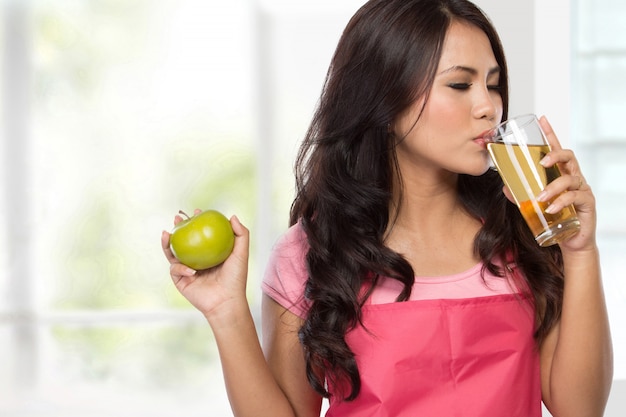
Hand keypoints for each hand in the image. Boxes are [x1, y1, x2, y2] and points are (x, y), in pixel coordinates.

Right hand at [161, 210, 249, 320]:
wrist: (226, 301)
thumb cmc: (236, 278)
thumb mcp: (241, 254)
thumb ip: (241, 234)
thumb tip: (232, 216)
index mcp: (209, 253)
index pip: (200, 234)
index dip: (197, 221)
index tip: (197, 212)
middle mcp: (197, 260)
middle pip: (184, 241)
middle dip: (177, 228)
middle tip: (177, 218)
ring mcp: (187, 270)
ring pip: (173, 254)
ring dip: (167, 243)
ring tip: (168, 234)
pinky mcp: (181, 281)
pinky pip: (175, 270)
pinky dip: (180, 268)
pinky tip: (189, 268)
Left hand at [500, 116, 596, 251]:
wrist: (570, 240)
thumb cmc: (554, 218)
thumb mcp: (534, 204)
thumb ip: (521, 195)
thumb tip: (505, 187)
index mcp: (560, 174)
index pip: (556, 149)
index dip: (550, 134)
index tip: (542, 119)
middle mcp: (573, 177)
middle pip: (569, 157)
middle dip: (555, 154)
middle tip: (543, 161)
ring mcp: (582, 189)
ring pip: (570, 179)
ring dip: (553, 187)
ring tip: (540, 197)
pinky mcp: (587, 204)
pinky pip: (576, 198)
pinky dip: (561, 202)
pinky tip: (550, 208)